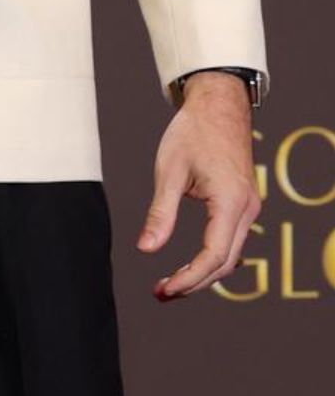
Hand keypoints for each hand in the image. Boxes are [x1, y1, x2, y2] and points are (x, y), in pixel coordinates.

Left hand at [136, 71, 260, 299]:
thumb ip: (160, 213)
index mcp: (230, 201)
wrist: (218, 103)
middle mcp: (247, 209)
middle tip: (160, 293)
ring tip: (170, 284)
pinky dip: (212, 258)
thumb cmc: (193, 131)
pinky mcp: (243, 202)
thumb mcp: (170, 170)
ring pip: (230, 255)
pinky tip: (190, 265)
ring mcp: (249, 207)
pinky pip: (231, 240)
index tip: (164, 289)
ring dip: (202, 274)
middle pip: (224, 263)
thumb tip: (146, 249)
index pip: (213, 256)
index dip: (189, 278)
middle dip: (193, 283)